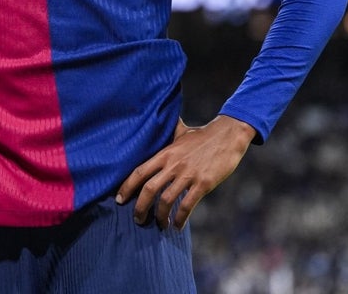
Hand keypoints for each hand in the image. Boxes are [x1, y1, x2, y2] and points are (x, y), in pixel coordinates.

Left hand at [116, 115, 255, 228]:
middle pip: (149, 189)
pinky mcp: (204, 183)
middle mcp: (173, 165)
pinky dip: (181, 218)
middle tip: (137, 219)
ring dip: (160, 216)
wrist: (228, 136)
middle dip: (140, 207)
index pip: (139, 172)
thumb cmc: (202, 135)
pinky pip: (188, 205)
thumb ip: (166, 133)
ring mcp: (188, 174)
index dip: (127, 187)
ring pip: (167, 200)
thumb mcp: (180, 132)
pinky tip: (178, 226)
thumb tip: (154, 121)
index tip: (119, 199)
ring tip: (160, 224)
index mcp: (165, 154)